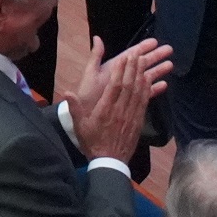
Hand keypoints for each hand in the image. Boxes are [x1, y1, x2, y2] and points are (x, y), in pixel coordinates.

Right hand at [67, 38, 172, 162]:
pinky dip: (147, 89)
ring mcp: (131, 115)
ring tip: (145, 61)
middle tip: (137, 53)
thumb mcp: (80, 126)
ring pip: (138, 92)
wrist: (110, 162)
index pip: (114, 87)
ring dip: (142, 75)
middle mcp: (120, 111)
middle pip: (129, 86)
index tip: (124, 58)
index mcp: (105, 110)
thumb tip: (66, 92)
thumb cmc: (93, 143)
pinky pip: (144, 102)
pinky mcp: (138, 120)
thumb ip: (74, 108)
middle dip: (133, 68)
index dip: (120, 71)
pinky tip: (149, 79)